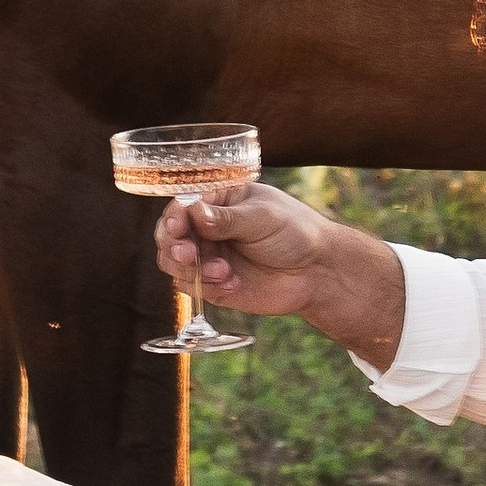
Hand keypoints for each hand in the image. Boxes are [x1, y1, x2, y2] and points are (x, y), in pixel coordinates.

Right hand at [155, 182, 405, 366]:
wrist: (317, 272)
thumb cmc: (295, 232)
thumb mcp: (262, 217)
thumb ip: (227, 218)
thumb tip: (193, 212)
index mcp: (218, 200)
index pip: (182, 204)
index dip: (174, 215)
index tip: (178, 226)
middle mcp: (206, 227)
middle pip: (169, 233)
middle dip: (173, 244)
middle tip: (188, 254)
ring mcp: (207, 255)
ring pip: (171, 260)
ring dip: (188, 269)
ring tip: (222, 272)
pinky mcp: (211, 283)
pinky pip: (189, 286)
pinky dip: (204, 286)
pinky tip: (232, 284)